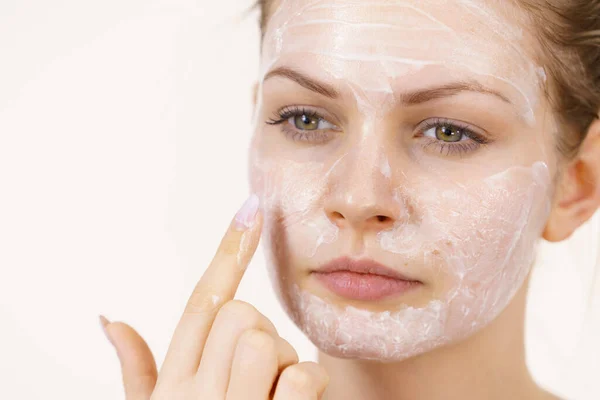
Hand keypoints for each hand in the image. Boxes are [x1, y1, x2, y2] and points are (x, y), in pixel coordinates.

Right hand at [100, 194, 329, 398]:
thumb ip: (138, 372)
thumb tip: (110, 319)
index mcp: (172, 387)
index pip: (201, 302)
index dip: (228, 251)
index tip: (252, 209)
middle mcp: (194, 396)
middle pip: (240, 316)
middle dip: (258, 338)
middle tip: (257, 379)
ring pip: (268, 341)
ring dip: (282, 367)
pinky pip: (302, 378)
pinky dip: (306, 393)